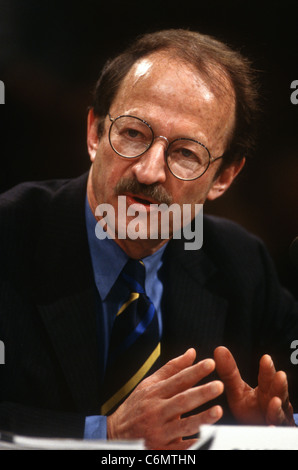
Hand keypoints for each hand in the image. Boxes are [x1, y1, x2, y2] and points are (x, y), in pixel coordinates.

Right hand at [107, 348, 223, 449]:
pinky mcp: (162, 448)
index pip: (178, 380)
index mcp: (154, 393)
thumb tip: (191, 352)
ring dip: (201, 418)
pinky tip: (209, 437)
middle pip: (181, 401)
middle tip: (219, 385)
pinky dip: (194, 442)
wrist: (116, 434)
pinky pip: (181, 447)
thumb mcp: (149, 384)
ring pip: (183, 425)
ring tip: (218, 411)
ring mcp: (159, 432)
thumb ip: (172, 369)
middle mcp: (156, 411)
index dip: (194, 372)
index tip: (210, 363)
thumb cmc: (137, 406)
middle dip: (201, 393)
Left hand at [214, 346, 294, 425]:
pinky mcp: (272, 433)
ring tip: (274, 401)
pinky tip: (270, 426)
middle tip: (279, 375)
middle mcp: (274, 405)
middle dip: (279, 385)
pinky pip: (274, 433)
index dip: (267, 370)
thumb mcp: (238, 391)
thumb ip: (230, 373)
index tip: (265, 358)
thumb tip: (219, 350)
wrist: (260, 433)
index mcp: (266, 392)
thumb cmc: (251, 410)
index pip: (267, 379)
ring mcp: (275, 420)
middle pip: (278, 394)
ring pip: (280, 414)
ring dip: (277, 408)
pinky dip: (273, 429)